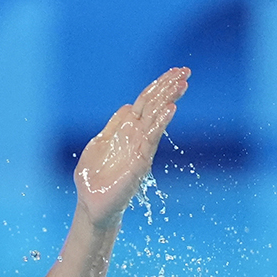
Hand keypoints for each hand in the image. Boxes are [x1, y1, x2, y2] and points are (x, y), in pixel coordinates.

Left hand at [73, 67, 188, 227]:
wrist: (90, 204)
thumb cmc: (93, 178)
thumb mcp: (98, 144)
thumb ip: (113, 126)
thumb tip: (127, 107)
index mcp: (125, 129)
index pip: (145, 102)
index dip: (159, 86)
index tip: (175, 72)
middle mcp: (136, 136)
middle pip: (154, 105)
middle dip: (169, 88)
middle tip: (186, 72)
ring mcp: (139, 148)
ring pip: (156, 118)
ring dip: (169, 100)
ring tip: (182, 84)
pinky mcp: (139, 162)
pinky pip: (151, 139)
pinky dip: (160, 123)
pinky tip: (170, 109)